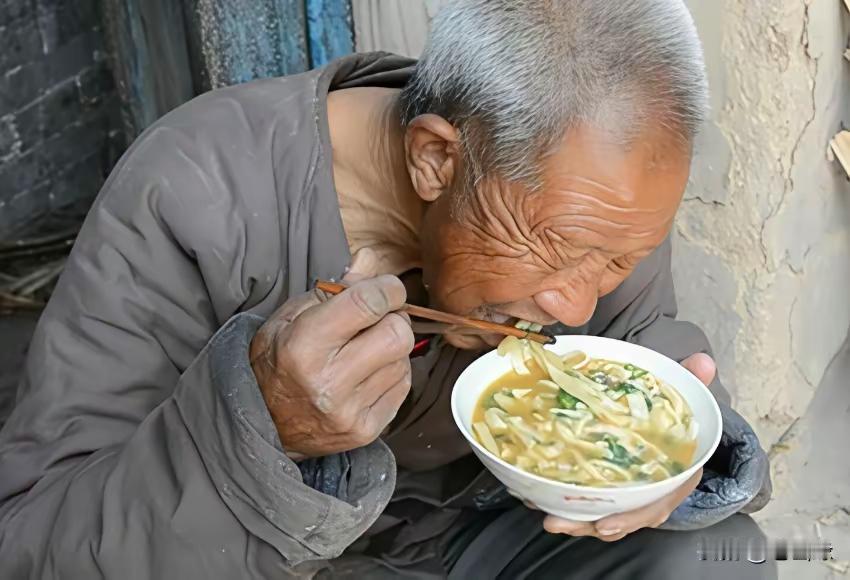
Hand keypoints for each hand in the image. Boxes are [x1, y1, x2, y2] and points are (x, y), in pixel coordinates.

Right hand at [250, 249, 414, 458]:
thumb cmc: (276, 363)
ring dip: (392, 348)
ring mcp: (350, 411)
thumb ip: (334, 289)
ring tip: (365, 349)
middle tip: (379, 318)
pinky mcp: (366, 431)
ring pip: (404, 360)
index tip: (388, 287)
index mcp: (305, 346)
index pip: (367, 303)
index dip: (387, 288)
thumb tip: (370, 259)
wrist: (263, 425)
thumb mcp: (290, 317)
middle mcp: (329, 382)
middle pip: (397, 334)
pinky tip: (368, 374)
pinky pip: (403, 387)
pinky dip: (392, 373)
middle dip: (394, 318)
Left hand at [541, 353, 716, 540]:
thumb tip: (703, 362)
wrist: (669, 421)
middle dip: (593, 523)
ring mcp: (633, 494)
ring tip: (550, 519)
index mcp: (677, 475)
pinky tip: (542, 502)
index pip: (658, 504)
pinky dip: (570, 508)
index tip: (607, 522)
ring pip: (606, 516)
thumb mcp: (682, 397)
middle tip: (560, 521)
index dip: (633, 516)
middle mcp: (656, 492)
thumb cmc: (672, 415)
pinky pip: (593, 507)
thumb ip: (692, 380)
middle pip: (625, 517)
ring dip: (576, 521)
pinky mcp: (613, 491)